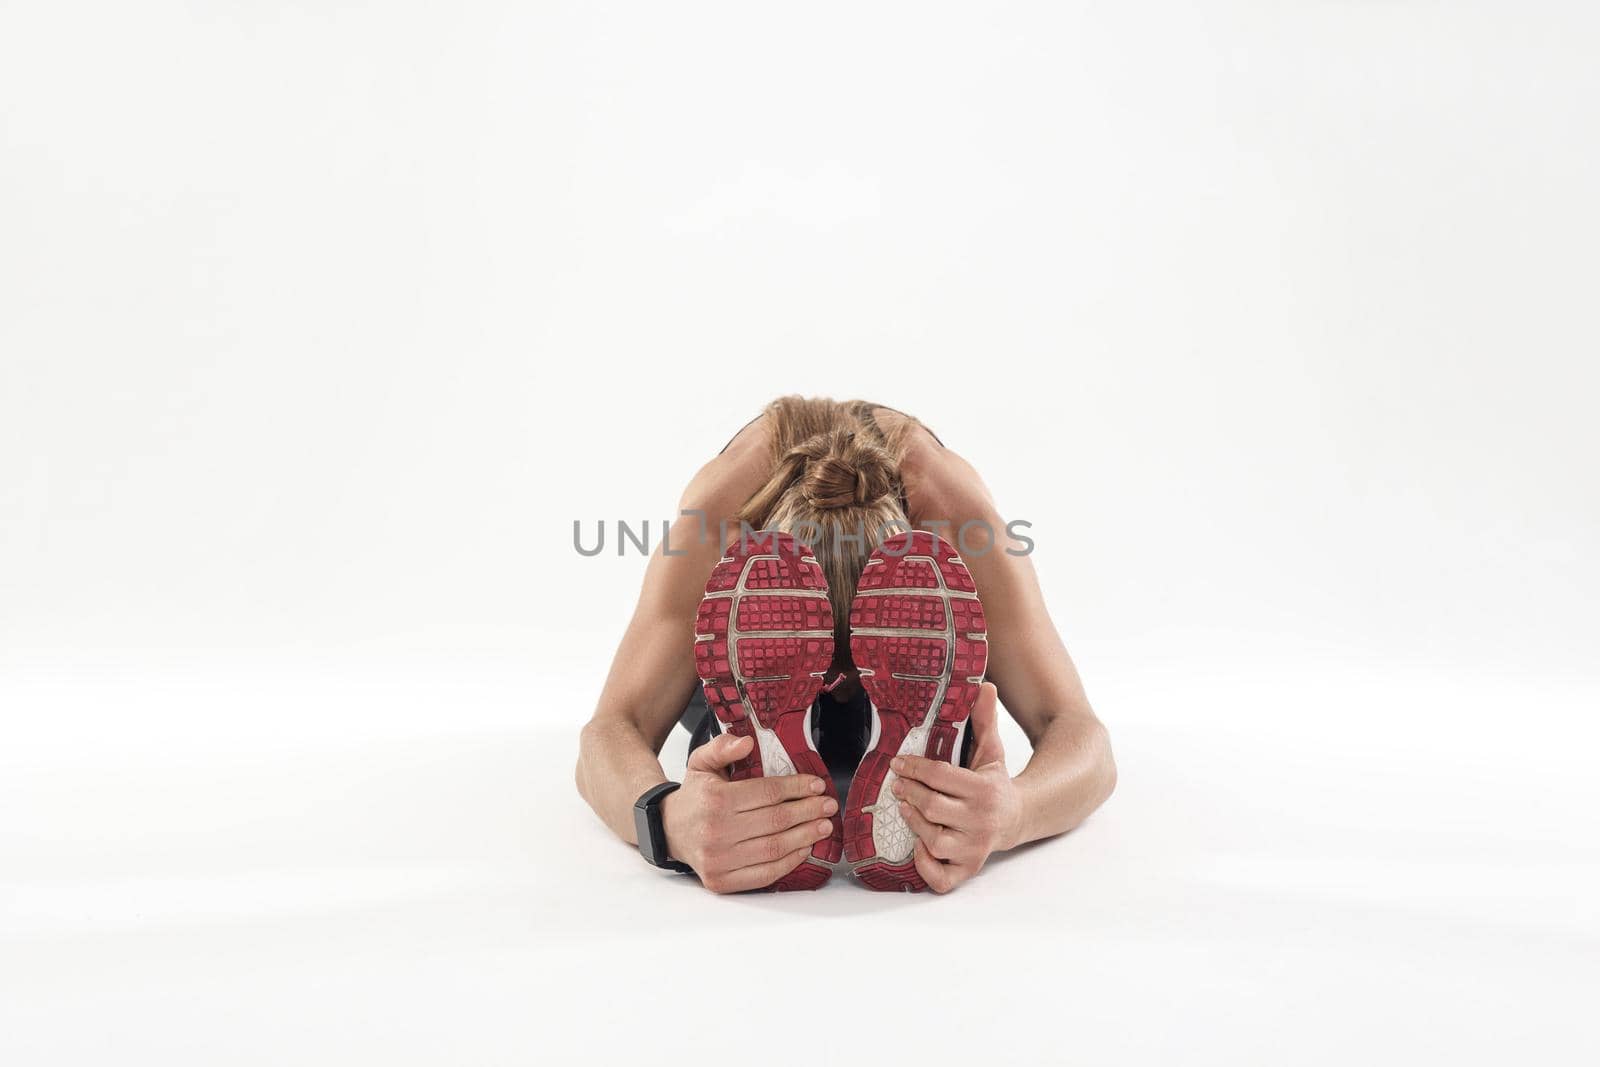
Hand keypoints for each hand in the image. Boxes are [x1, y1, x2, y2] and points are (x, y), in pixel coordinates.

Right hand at [661, 732, 837, 892]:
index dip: (797, 788)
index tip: (816, 785)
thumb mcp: (701, 762)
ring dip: (805, 837)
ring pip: (774, 848)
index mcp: (715, 799)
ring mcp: (718, 860)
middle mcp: (716, 831)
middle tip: (827, 806)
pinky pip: (765, 874)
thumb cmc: (695, 796)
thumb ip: (723, 747)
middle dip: (808, 812)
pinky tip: (804, 848)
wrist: (668, 830)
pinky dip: (790, 862)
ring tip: (823, 826)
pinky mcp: (722, 881)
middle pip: (776, 821)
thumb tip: (747, 742)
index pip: (768, 793)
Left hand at [891, 683, 1021, 892]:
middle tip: (897, 784)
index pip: (941, 776)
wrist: (1017, 818)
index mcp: (985, 790)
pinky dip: (926, 866)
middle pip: (933, 807)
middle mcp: (981, 822)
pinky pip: (942, 877)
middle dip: (910, 792)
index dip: (914, 768)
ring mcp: (975, 848)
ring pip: (934, 840)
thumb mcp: (991, 751)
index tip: (899, 763)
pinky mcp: (969, 869)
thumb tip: (985, 686)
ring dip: (914, 823)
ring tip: (905, 807)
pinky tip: (918, 848)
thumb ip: (984, 720)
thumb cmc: (995, 784)